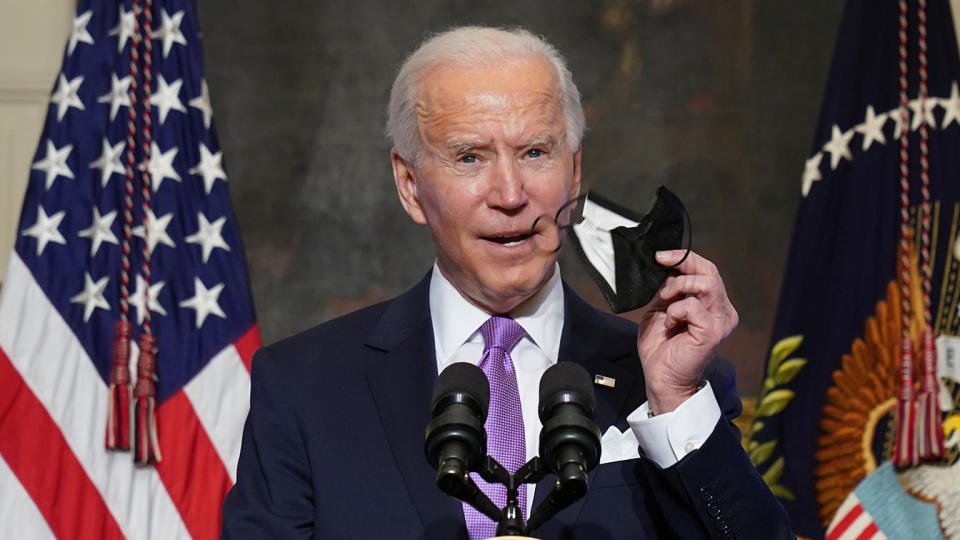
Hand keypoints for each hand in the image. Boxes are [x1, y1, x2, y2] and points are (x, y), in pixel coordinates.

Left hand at [636, 250, 737, 413]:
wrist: (661, 378)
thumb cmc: (662, 348)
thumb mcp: (661, 310)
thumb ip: (668, 290)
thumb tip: (667, 268)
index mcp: (713, 305)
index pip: (707, 270)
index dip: (684, 258)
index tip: (660, 256)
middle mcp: (723, 311)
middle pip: (710, 271)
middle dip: (683, 264)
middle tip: (661, 272)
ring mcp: (721, 322)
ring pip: (707, 283)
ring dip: (679, 286)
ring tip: (665, 301)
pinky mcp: (712, 332)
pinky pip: (693, 306)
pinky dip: (675, 310)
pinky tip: (670, 324)